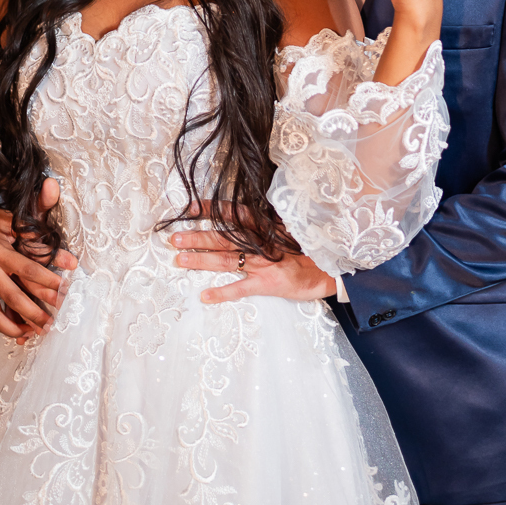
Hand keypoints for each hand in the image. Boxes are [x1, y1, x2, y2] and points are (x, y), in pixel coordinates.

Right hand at [0, 178, 76, 341]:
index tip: (65, 287)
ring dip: (16, 327)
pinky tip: (15, 330)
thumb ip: (31, 235)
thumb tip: (55, 247)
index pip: (27, 270)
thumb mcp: (8, 219)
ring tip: (35, 332)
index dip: (48, 280)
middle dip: (35, 313)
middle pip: (14, 298)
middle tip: (53, 322)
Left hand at [170, 202, 335, 303]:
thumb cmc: (309, 248)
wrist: (331, 269)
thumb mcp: (289, 228)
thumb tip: (243, 215)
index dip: (211, 210)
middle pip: (224, 237)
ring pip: (228, 259)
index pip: (234, 214)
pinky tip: (206, 296)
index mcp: (265, 226)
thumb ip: (267, 222)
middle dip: (198, 237)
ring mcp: (264, 262)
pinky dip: (223, 292)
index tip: (189, 209)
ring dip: (202, 260)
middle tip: (174, 238)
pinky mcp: (268, 283)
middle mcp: (262, 242)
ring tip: (180, 259)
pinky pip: (242, 288)